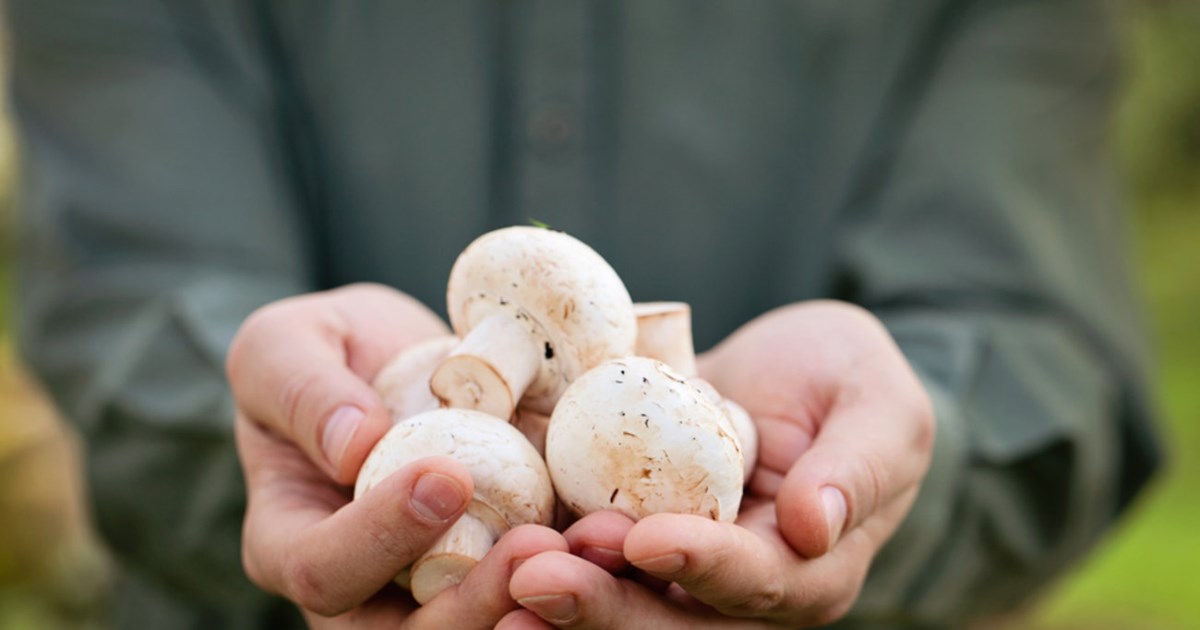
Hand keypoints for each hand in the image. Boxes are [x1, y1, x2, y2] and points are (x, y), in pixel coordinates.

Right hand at [228, 283, 566, 626]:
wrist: (400, 358)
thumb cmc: (325, 353)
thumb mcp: (284, 346)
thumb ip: (301, 389)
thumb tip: (353, 444)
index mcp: (294, 543)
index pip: (322, 569)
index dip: (378, 538)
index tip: (443, 477)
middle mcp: (367, 588)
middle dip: (476, 601)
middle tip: (533, 547)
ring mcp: (442, 583)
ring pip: (487, 622)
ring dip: (543, 597)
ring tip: (594, 548)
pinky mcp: (507, 561)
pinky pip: (545, 585)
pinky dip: (587, 569)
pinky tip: (620, 537)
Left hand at [503, 301, 934, 627]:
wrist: (792, 373)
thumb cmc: (849, 380)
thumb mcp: (879, 403)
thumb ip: (861, 463)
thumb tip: (819, 525)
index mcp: (808, 569)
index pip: (757, 582)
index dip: (702, 565)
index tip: (646, 537)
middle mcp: (737, 590)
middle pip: (672, 620)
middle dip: (606, 604)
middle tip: (537, 576)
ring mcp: (676, 571)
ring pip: (620, 604)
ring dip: (564, 595)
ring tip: (504, 573)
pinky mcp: (627, 538)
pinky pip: (584, 559)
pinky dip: (539, 558)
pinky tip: (487, 550)